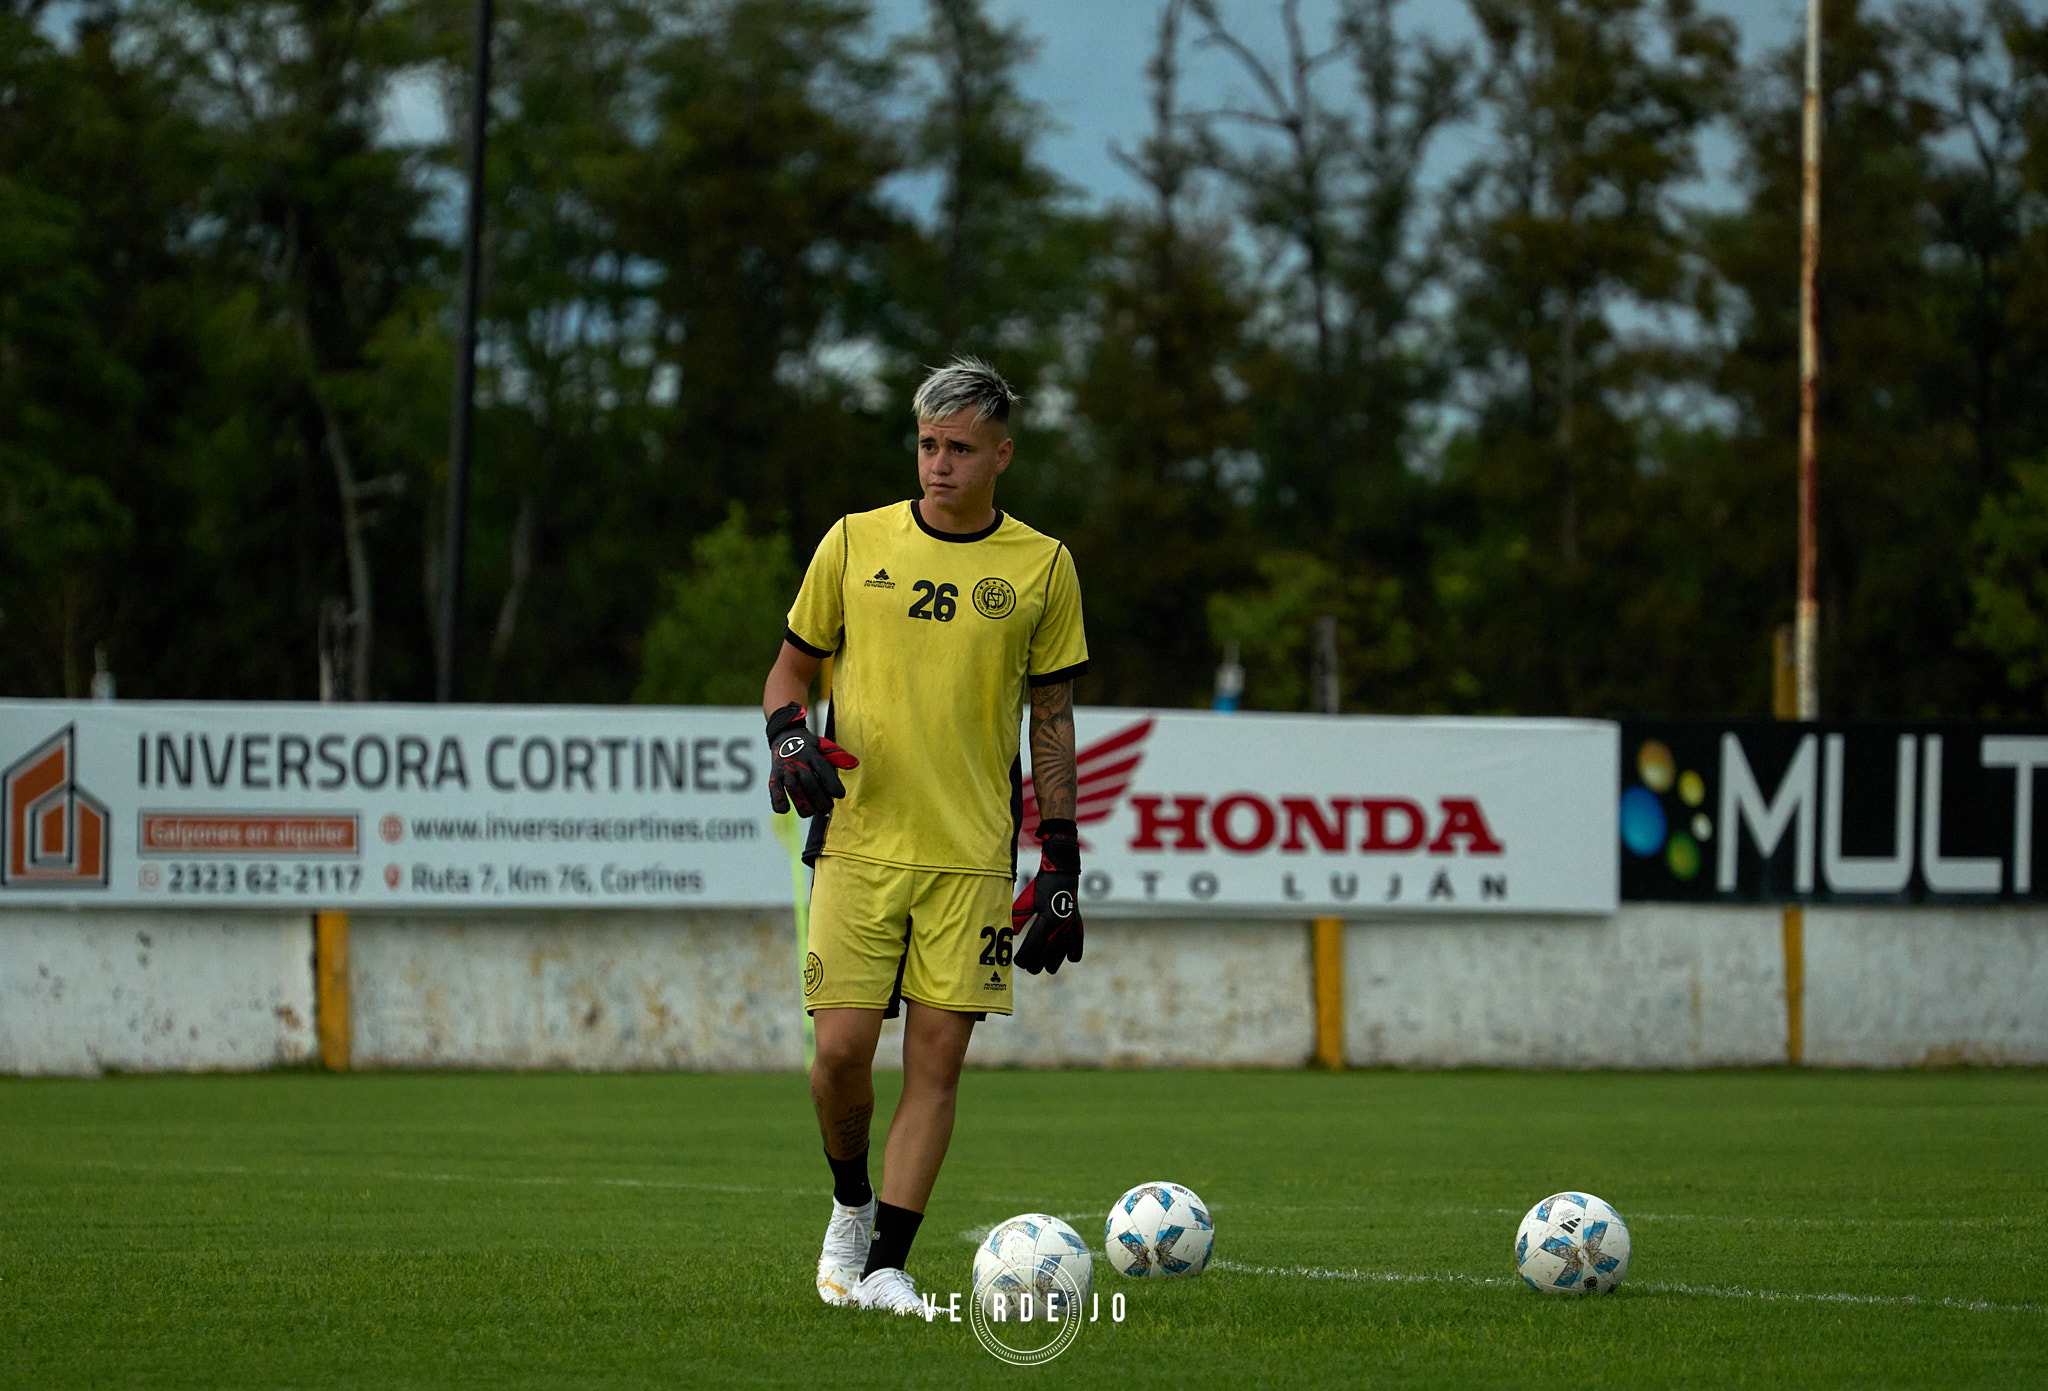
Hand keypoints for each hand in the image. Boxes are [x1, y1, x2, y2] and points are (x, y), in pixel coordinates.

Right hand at [766, 703, 857, 817]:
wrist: (785, 734)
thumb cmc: (809, 746)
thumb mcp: (825, 746)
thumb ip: (838, 756)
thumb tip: (854, 764)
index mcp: (812, 753)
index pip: (824, 769)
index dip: (832, 784)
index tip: (840, 795)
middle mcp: (798, 761)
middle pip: (809, 782)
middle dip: (820, 799)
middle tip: (827, 808)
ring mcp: (785, 768)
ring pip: (793, 788)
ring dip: (802, 804)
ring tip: (811, 812)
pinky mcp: (774, 774)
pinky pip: (774, 790)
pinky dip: (779, 801)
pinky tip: (786, 809)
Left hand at [1012, 819, 1081, 974]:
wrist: (1062, 870)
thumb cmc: (1042, 884)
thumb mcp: (1027, 900)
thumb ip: (1019, 917)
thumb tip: (1012, 935)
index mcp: (1047, 918)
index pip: (1033, 945)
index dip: (1024, 957)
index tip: (1016, 962)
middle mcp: (1061, 924)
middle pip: (1048, 953)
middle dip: (1037, 963)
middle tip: (1028, 968)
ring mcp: (1071, 924)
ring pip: (1063, 952)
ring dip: (1054, 962)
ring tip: (1047, 968)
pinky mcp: (1077, 922)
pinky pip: (1077, 942)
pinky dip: (1074, 952)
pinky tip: (1069, 958)